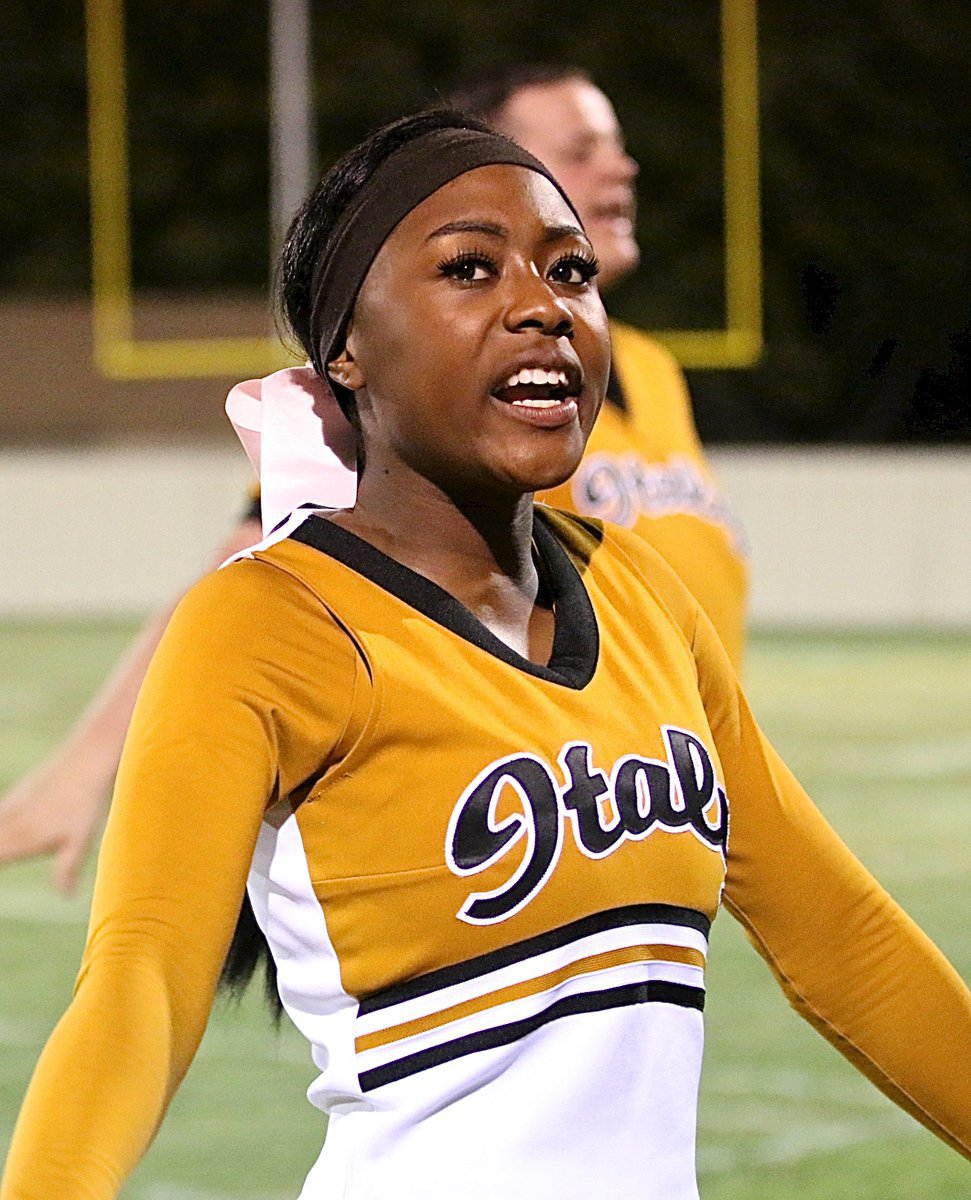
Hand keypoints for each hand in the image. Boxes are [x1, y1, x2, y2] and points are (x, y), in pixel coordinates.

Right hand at [0, 751, 109, 891]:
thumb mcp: (81, 839)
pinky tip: (4, 826)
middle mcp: (12, 824)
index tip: (1, 861)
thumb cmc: (86, 804)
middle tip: (3, 854)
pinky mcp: (17, 796)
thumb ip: (68, 868)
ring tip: (2, 847)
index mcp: (24, 839)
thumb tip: (68, 896)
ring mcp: (12, 808)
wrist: (85, 763)